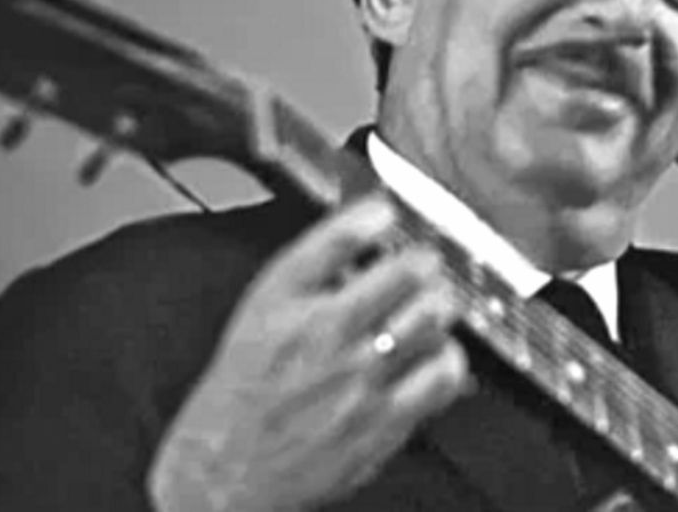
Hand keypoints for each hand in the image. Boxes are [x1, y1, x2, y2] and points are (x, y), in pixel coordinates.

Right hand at [148, 194, 469, 510]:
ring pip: (431, 320)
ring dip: (439, 304)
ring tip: (430, 307)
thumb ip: (320, 254)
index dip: (383, 216)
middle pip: (408, 276)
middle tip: (422, 267)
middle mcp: (328, 338)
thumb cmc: (248, 382)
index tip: (391, 215)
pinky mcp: (384, 422)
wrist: (229, 463)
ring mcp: (361, 381)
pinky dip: (448, 356)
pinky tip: (434, 354)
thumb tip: (373, 214)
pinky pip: (441, 376)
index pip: (348, 237)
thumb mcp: (265, 303)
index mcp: (293, 304)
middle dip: (424, 262)